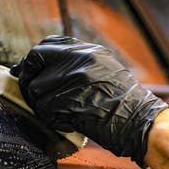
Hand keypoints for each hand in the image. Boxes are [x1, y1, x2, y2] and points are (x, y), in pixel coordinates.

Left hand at [10, 35, 168, 167]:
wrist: (140, 121)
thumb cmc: (125, 103)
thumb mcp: (105, 69)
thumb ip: (77, 65)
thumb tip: (47, 69)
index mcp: (87, 50)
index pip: (46, 46)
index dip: (33, 61)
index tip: (27, 71)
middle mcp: (78, 60)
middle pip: (34, 64)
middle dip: (28, 80)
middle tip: (31, 93)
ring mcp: (72, 80)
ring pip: (36, 90)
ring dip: (42, 105)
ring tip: (59, 113)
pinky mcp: (68, 101)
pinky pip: (44, 110)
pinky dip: (51, 119)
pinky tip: (67, 121)